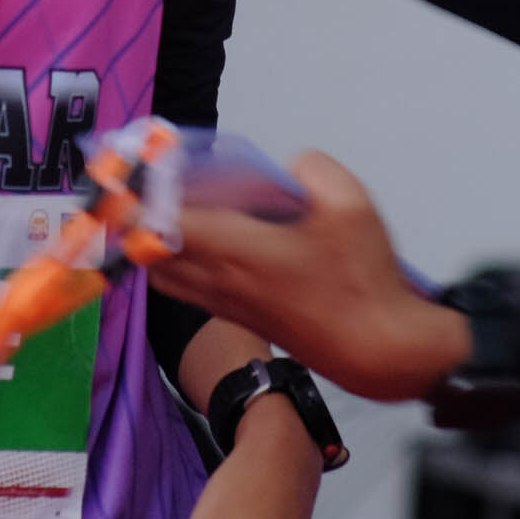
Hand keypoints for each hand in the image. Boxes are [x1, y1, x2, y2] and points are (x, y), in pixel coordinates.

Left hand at [153, 151, 468, 402]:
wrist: (375, 350)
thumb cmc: (361, 283)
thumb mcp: (350, 205)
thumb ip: (312, 168)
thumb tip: (289, 167)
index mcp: (236, 251)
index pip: (161, 224)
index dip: (144, 195)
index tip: (144, 169)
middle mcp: (219, 280)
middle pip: (150, 250)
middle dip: (145, 216)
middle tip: (160, 183)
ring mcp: (225, 304)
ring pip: (165, 274)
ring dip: (160, 242)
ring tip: (181, 209)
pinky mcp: (238, 318)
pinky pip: (188, 288)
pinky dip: (182, 263)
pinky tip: (214, 240)